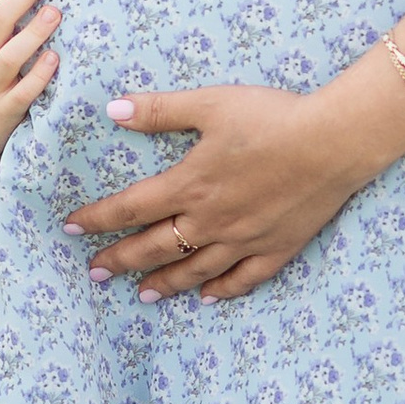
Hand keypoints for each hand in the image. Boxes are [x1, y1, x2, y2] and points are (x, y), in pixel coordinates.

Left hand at [64, 70, 404, 303]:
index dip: (96, 219)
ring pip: (194, 271)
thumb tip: (112, 110)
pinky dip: (222, 291)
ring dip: (163, 283)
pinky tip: (207, 299)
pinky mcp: (275, 249)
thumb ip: (160, 110)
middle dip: (120, 260)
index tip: (71, 229)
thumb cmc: (272, 117)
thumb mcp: (211, 104)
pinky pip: (243, 280)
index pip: (129, 208)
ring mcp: (243, 240)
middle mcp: (210, 221)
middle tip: (96, 273)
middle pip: (154, 248)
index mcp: (189, 185)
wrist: (333, 142)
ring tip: (142, 295)